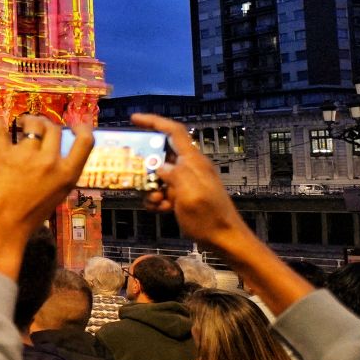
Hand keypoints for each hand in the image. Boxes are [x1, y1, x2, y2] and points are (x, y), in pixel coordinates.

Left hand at [0, 103, 91, 276]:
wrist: (2, 230)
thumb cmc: (27, 218)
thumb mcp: (54, 196)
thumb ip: (58, 174)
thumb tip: (54, 155)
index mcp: (68, 175)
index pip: (85, 142)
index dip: (82, 127)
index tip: (75, 123)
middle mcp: (51, 163)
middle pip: (53, 129)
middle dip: (45, 124)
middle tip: (36, 126)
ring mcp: (27, 158)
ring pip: (32, 126)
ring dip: (27, 122)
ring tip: (21, 124)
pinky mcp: (4, 157)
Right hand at [130, 114, 252, 250]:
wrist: (225, 240)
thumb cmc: (209, 219)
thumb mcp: (190, 196)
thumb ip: (175, 175)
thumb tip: (160, 166)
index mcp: (194, 162)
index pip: (174, 132)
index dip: (154, 122)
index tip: (134, 119)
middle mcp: (191, 167)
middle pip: (161, 154)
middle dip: (146, 165)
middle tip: (134, 176)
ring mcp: (188, 181)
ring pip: (159, 175)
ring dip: (151, 187)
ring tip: (155, 201)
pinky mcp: (185, 194)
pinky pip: (164, 189)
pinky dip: (157, 198)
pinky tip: (161, 209)